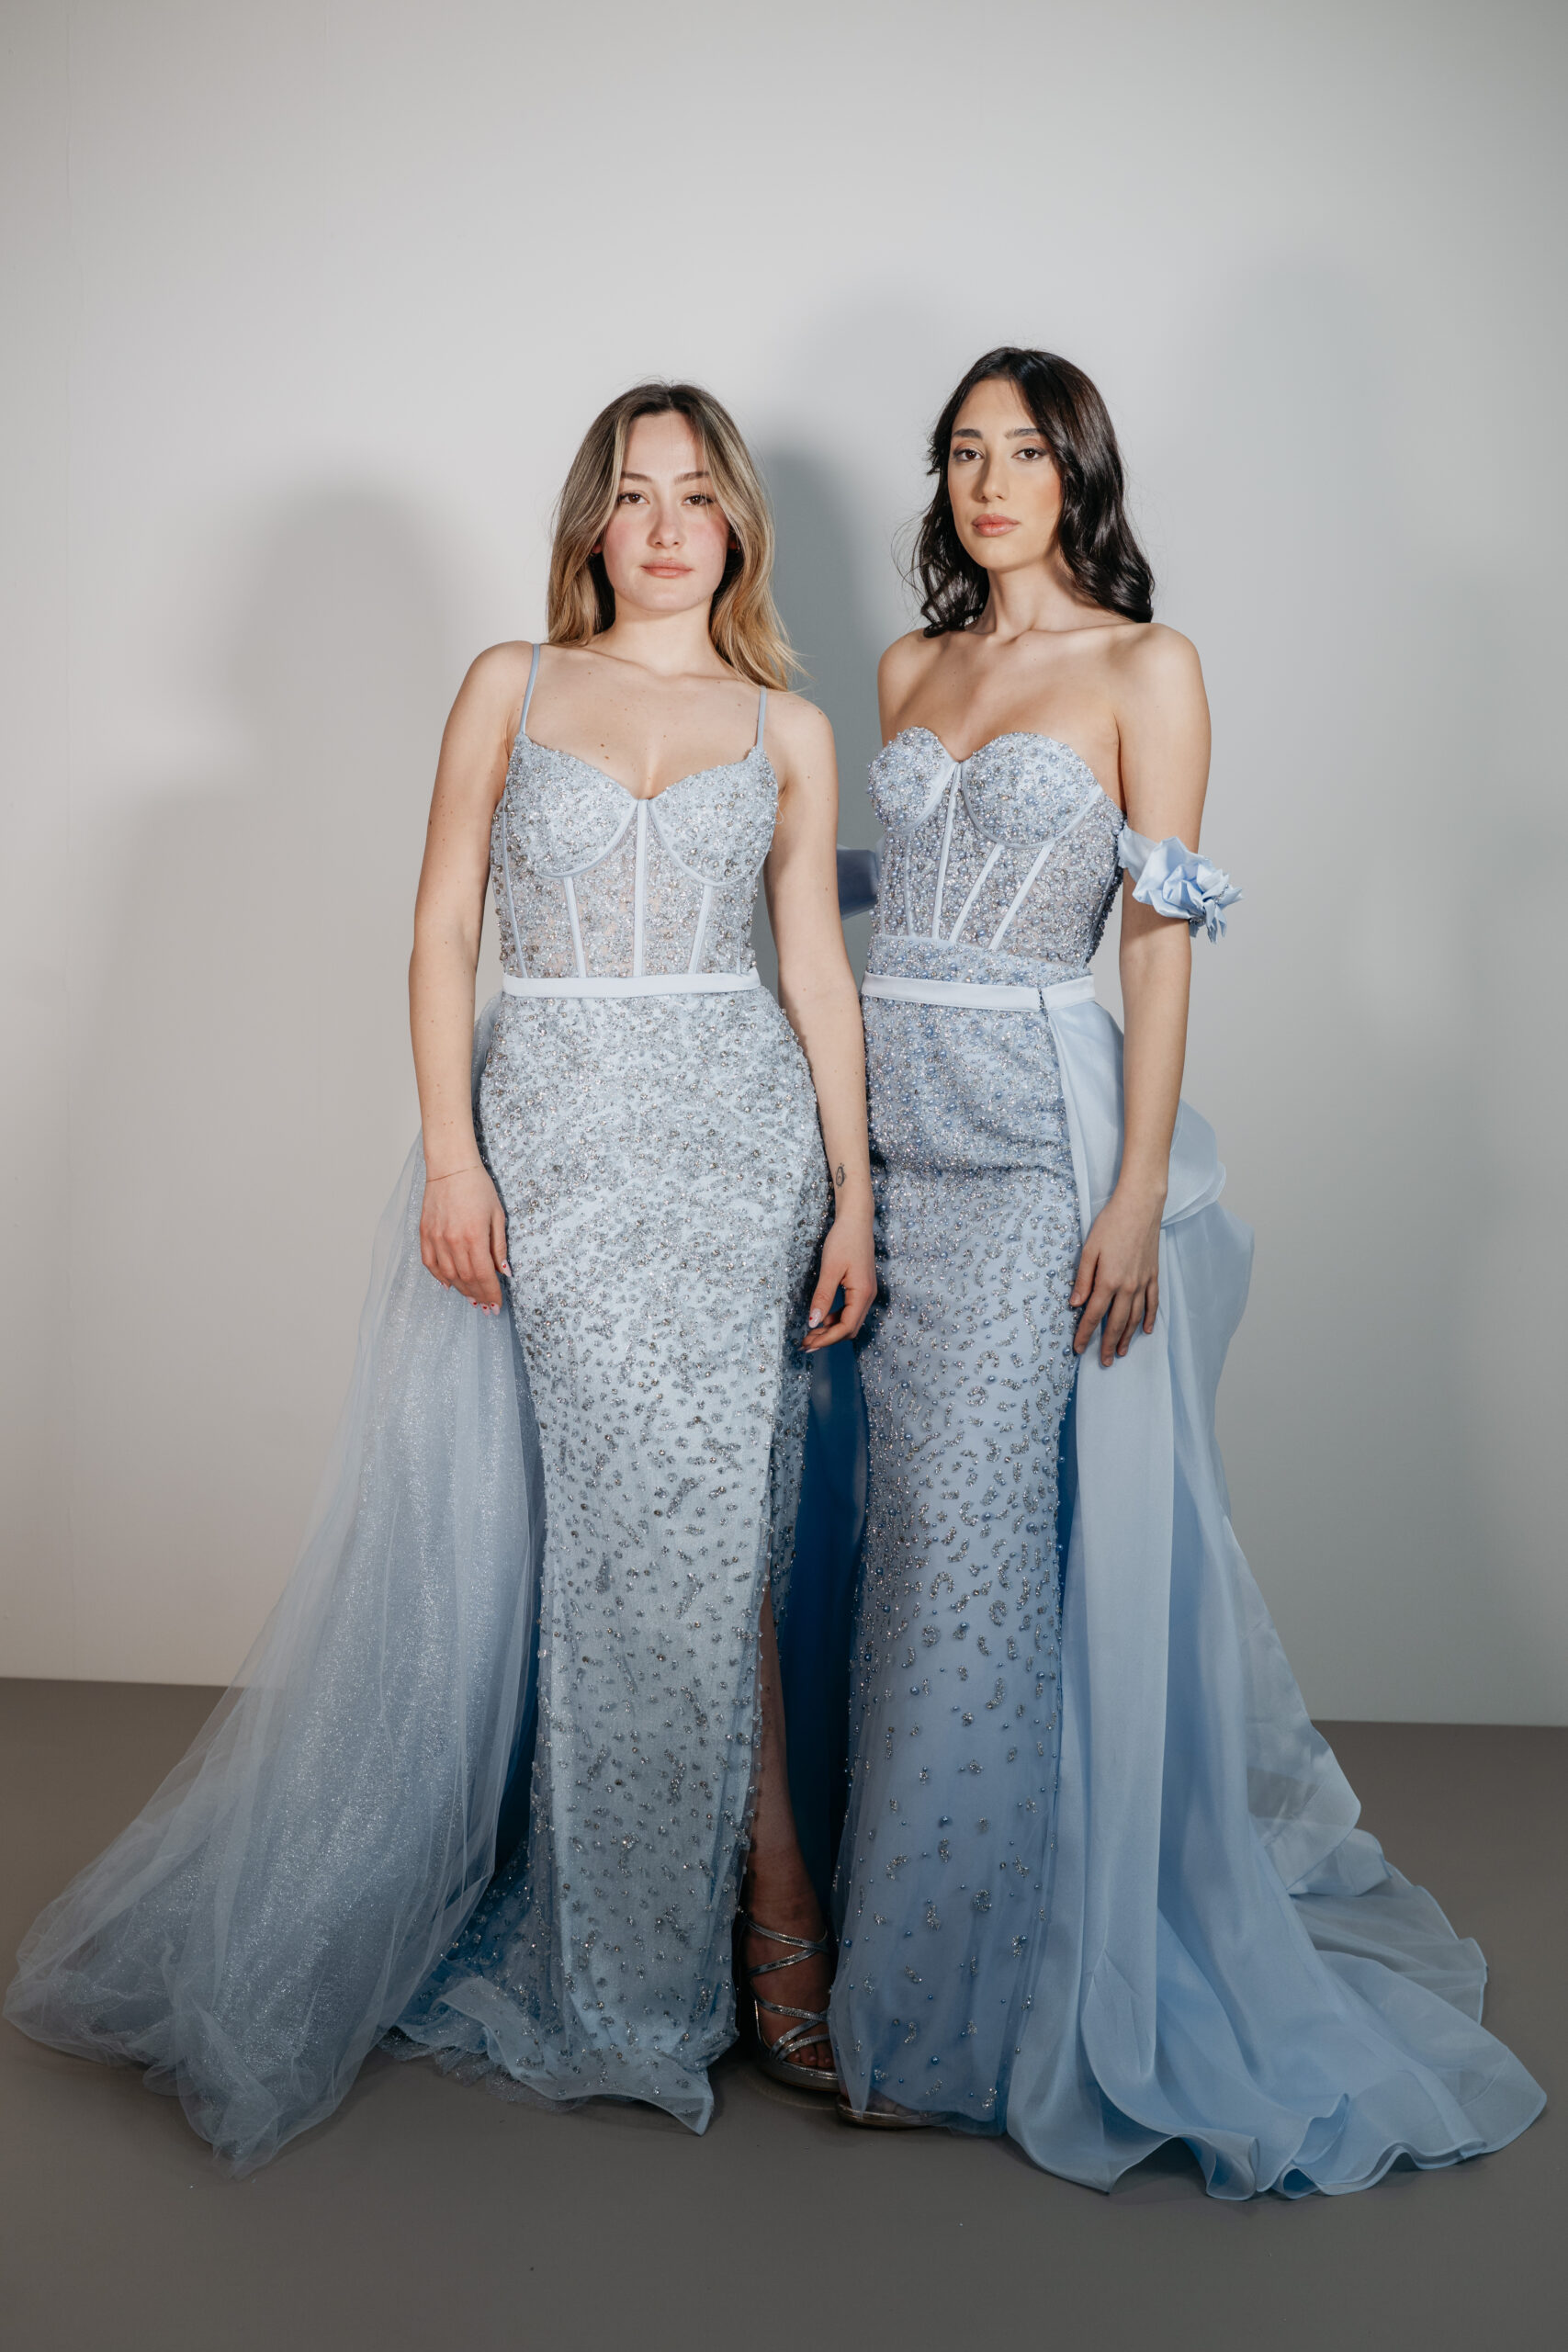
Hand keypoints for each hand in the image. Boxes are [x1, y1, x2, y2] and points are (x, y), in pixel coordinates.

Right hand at [419, 1162, 508, 1312]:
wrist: (451, 1167)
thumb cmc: (478, 1187)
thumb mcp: (498, 1215)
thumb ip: (499, 1246)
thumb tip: (504, 1272)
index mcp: (474, 1236)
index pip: (484, 1275)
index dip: (491, 1293)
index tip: (497, 1305)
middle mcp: (453, 1240)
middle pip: (466, 1278)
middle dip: (478, 1295)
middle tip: (487, 1307)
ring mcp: (436, 1238)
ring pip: (448, 1275)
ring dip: (461, 1290)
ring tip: (472, 1298)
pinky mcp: (425, 1233)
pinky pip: (430, 1263)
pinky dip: (439, 1277)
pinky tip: (449, 1285)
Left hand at [804, 1213, 875, 1351]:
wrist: (856, 1220)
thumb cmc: (844, 1240)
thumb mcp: (830, 1269)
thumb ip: (822, 1297)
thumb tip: (813, 1322)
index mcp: (862, 1294)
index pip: (845, 1328)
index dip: (826, 1339)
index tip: (807, 1345)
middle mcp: (868, 1297)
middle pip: (849, 1329)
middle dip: (828, 1338)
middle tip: (805, 1343)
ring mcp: (866, 1293)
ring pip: (849, 1321)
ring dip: (830, 1330)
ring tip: (810, 1333)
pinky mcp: (861, 1288)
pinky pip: (849, 1311)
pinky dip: (835, 1318)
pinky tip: (821, 1318)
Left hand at [1070, 1184, 1161, 1365]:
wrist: (1141, 1206)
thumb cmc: (1111, 1224)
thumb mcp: (1089, 1249)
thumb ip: (1083, 1279)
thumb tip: (1075, 1304)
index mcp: (1108, 1281)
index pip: (1093, 1315)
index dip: (1085, 1334)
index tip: (1079, 1349)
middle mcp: (1128, 1287)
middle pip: (1116, 1323)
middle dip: (1107, 1344)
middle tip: (1102, 1361)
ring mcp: (1143, 1282)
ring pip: (1136, 1317)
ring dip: (1127, 1337)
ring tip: (1120, 1352)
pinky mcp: (1154, 1275)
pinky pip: (1153, 1303)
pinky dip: (1150, 1319)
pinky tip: (1147, 1330)